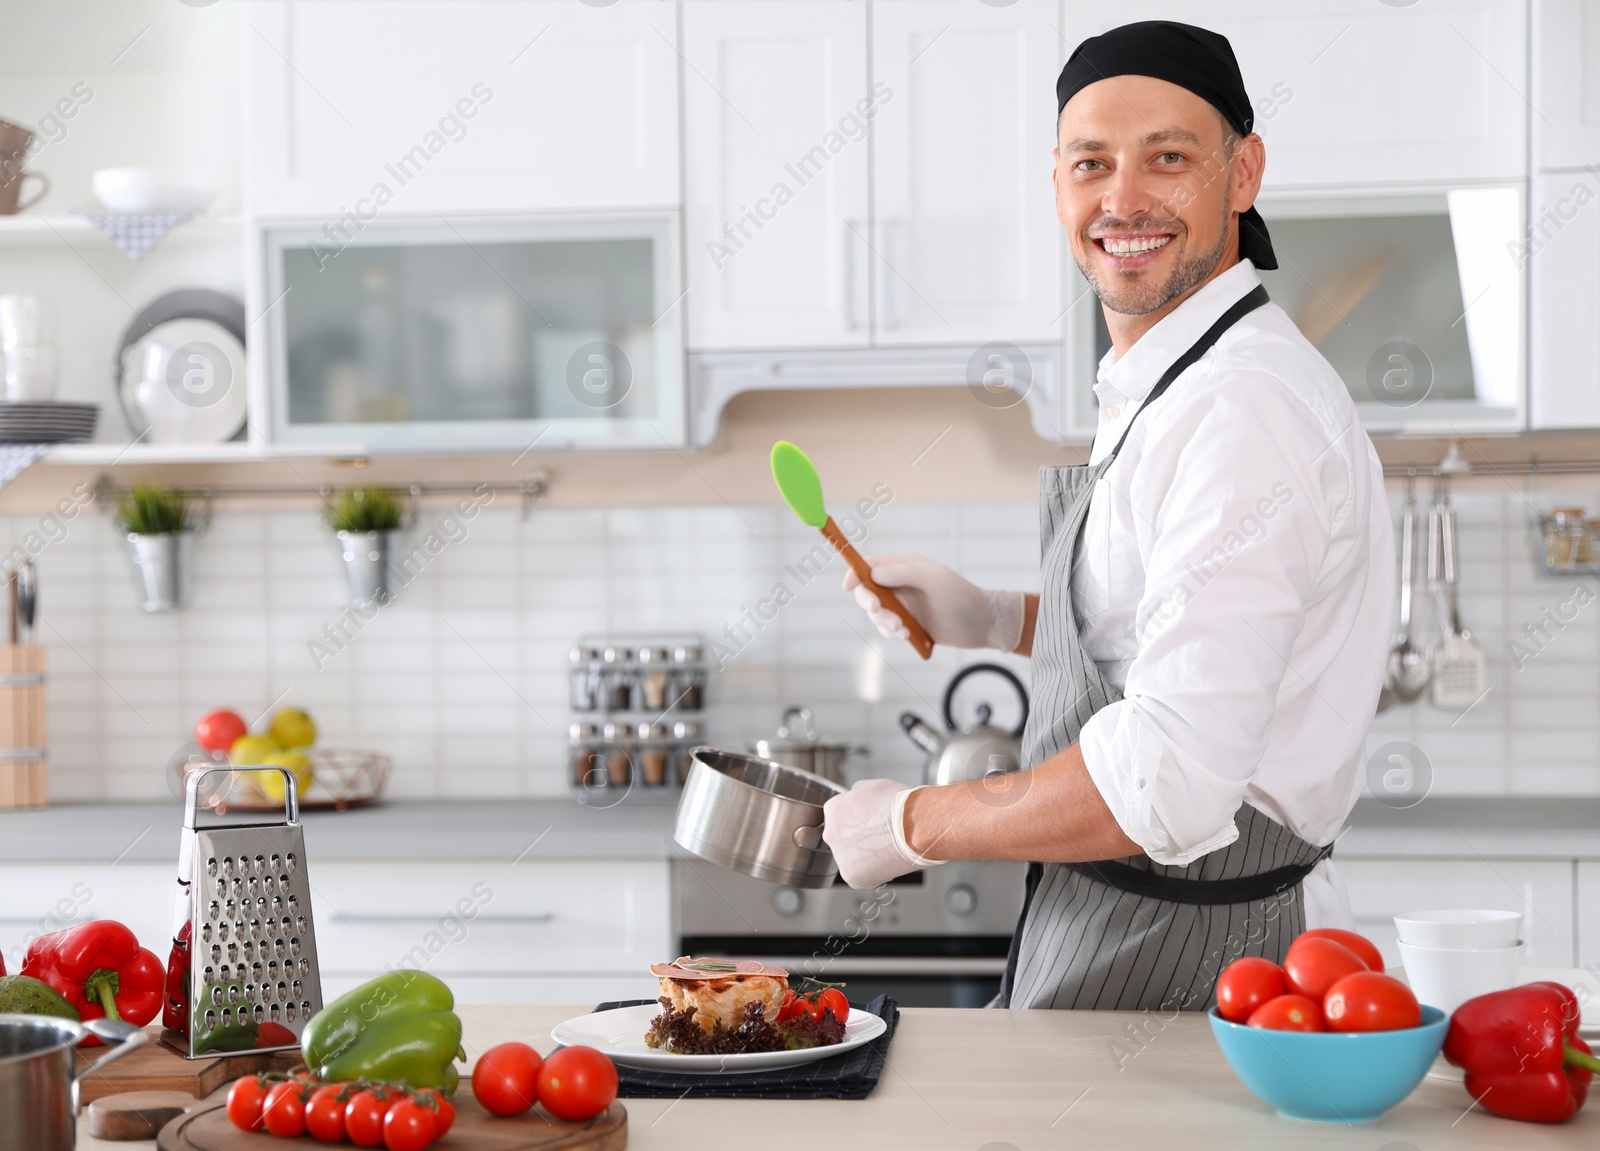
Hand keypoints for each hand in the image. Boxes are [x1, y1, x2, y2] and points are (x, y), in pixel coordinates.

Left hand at [821, 779, 919, 888]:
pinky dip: (873, 873)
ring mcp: (840, 857)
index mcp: (833, 809)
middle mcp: (831, 833)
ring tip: (887, 850)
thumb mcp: (873, 786)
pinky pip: (860, 876)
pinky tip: (887, 863)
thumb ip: (858, 794)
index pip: (839, 817)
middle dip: (858, 840)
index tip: (871, 823)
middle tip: (880, 838)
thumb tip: (857, 799)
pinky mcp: (851, 876)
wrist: (914, 827)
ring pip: (850, 860)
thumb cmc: (897, 805)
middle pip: (842, 839)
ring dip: (865, 857)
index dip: (858, 820)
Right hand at [843, 554, 1023, 650]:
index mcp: (905, 567)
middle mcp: (901, 585)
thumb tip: (872, 575)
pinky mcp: (909, 625)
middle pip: (868, 591)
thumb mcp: (934, 580)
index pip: (870, 565)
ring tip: (903, 629)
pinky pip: (888, 630)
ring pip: (877, 614)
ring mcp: (905, 606)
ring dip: (884, 623)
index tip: (849, 586)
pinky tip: (907, 636)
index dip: (855, 573)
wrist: (983, 625)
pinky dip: (892, 634)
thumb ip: (903, 573)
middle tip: (879, 611)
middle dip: (870, 604)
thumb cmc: (962, 597)